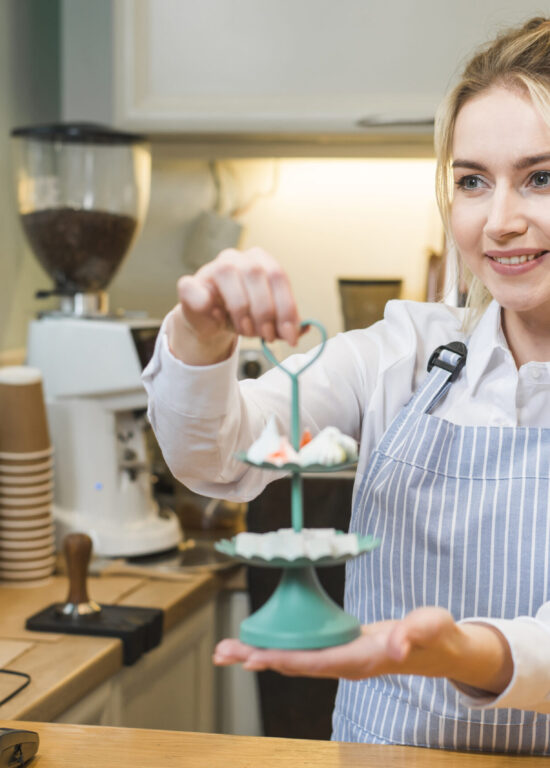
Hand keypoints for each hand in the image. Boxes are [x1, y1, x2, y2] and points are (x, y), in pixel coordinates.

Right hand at [168, 247, 300, 364]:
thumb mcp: (269, 322)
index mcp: (261, 261)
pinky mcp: (190, 283)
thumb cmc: (243, 317)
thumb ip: (287, 324)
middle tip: (268, 336)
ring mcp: (211, 267)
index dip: (287, 308)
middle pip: (257, 274)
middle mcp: (237, 258)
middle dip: (266, 311)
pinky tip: (216, 318)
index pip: (279, 276)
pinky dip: (207, 305)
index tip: (291, 336)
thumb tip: (304, 329)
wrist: (211, 325)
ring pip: (228, 276)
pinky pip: (194, 288)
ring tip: (246, 330)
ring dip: (241, 309)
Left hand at [213, 607, 512, 693]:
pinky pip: (299, 651)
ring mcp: (339, 660)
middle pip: (294, 665)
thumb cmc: (435, 636)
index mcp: (362, 659)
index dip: (284, 659)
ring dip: (258, 654)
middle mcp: (345, 665)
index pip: (316, 662)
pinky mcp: (335, 650)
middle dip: (258, 658)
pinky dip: (274, 646)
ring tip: (224, 651)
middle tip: (222, 653)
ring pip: (292, 660)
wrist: (437, 649)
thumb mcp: (432, 627)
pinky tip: (254, 644)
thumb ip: (417, 632)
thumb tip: (399, 645)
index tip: (255, 657)